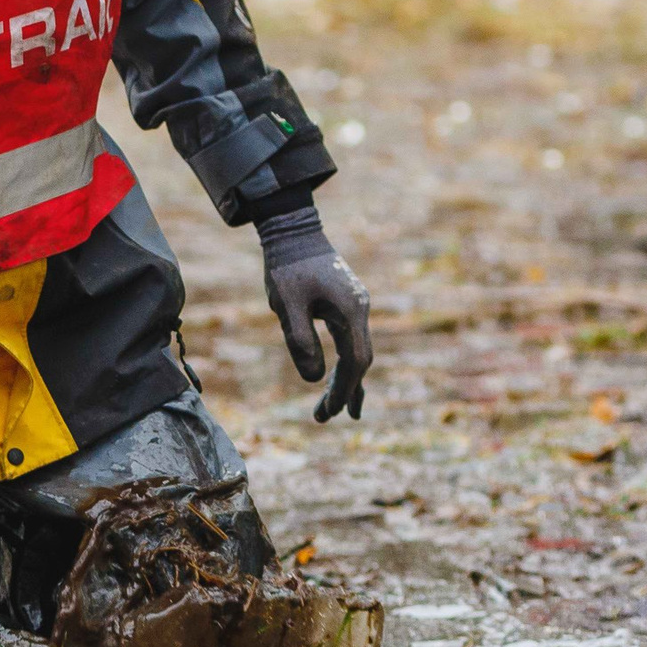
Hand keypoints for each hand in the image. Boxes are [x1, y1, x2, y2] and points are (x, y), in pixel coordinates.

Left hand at [258, 209, 372, 422]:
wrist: (292, 229)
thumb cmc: (286, 266)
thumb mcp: (288, 305)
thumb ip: (301, 340)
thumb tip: (315, 379)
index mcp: (351, 311)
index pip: (355, 361)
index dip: (343, 389)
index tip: (328, 411)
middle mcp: (360, 309)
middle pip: (359, 360)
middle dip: (344, 390)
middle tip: (324, 417)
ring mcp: (355, 304)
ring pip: (356, 350)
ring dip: (345, 379)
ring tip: (336, 410)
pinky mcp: (346, 301)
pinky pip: (350, 338)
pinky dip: (344, 361)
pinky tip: (335, 375)